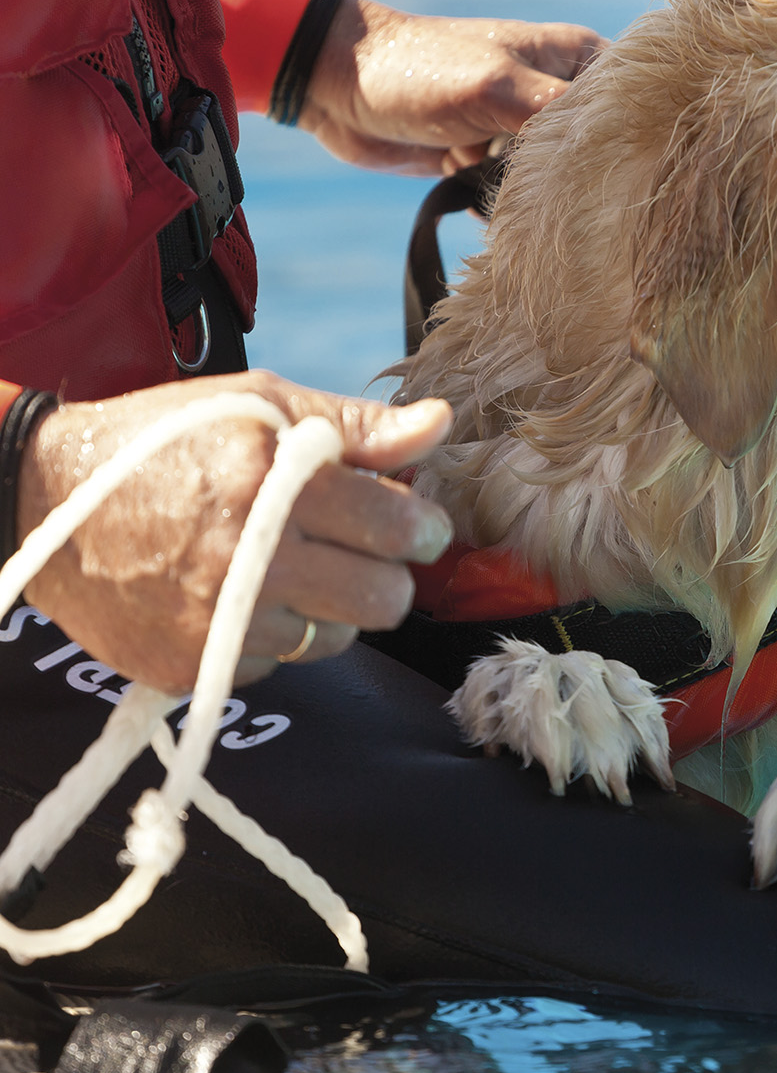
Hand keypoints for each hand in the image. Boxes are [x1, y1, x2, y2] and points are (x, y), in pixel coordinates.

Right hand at [16, 370, 454, 692]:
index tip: (416, 522)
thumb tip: (438, 426)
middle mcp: (247, 558)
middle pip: (383, 601)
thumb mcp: (260, 406)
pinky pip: (276, 665)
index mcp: (273, 482)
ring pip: (335, 640)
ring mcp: (216, 621)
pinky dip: (273, 636)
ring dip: (331, 610)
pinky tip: (241, 596)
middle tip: (365, 553)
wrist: (42, 498)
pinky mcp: (189, 666)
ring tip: (289, 567)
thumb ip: (357, 426)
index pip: (396, 527)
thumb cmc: (166, 440)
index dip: (422, 527)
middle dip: (389, 577)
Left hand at [298, 0, 607, 173]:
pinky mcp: (491, 158)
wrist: (337, 86)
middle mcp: (557, 91)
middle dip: (573, 178)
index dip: (634, 141)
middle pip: (596, 150)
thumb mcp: (498, 88)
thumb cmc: (420, 71)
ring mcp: (524, 128)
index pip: (633, 104)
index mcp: (576, 57)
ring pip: (555, 179)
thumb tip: (617, 156)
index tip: (621, 177)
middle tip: (545, 191)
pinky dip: (498, 204)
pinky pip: (516, 195)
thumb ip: (560, 117)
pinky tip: (475, 194)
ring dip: (530, 194)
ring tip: (497, 184)